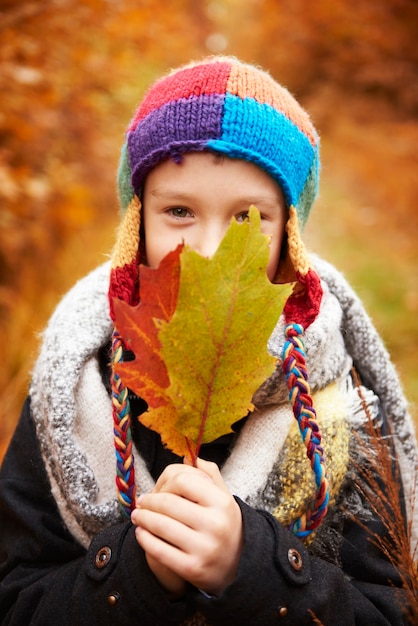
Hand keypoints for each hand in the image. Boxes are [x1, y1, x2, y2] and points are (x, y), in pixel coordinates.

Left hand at [131, 458, 242, 596]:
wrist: (239, 565)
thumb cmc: (225, 524)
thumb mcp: (224, 497)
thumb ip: (209, 474)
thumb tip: (190, 457)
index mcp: (222, 502)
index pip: (183, 480)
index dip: (165, 482)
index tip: (157, 487)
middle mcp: (215, 524)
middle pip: (168, 503)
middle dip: (149, 502)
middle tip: (141, 503)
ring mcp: (204, 548)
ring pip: (161, 526)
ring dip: (142, 518)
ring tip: (137, 516)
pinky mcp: (192, 568)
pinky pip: (159, 550)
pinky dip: (145, 539)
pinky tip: (141, 533)